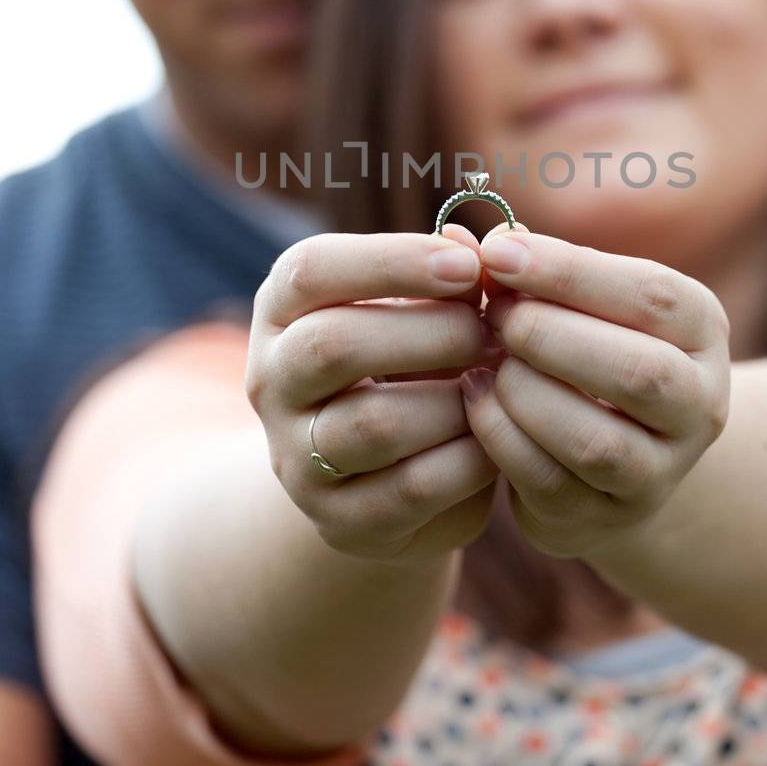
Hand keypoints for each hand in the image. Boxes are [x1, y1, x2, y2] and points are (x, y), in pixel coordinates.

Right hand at [246, 227, 501, 563]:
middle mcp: (271, 383)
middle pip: (333, 345)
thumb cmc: (408, 365)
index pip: (313, 270)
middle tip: (492, 330)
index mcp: (281, 311)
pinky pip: (412, 487)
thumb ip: (452, 276)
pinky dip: (469, 459)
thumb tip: (491, 243)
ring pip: (374, 423)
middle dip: (431, 332)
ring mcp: (297, 460)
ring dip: (454, 399)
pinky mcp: (340, 522)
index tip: (469, 265)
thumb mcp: (418, 310)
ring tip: (495, 384)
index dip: (393, 260)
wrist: (377, 479)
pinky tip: (495, 436)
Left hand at [458, 225, 730, 561]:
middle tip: (493, 316)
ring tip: (484, 364)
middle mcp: (701, 403)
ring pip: (596, 441)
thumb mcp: (576, 303)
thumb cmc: (585, 348)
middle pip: (638, 372)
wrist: (611, 455)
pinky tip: (476, 400)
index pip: (650, 295)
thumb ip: (527, 268)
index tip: (497, 252)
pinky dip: (502, 437)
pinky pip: (551, 482)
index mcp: (701, 330)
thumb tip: (456, 235)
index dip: (569, 272)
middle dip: (550, 337)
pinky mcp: (610, 516)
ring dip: (526, 394)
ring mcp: (662, 470)